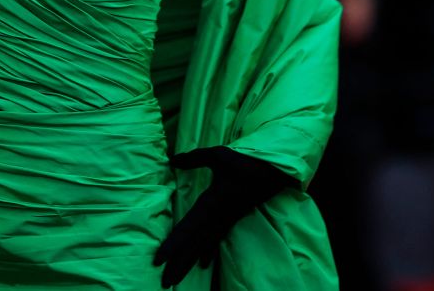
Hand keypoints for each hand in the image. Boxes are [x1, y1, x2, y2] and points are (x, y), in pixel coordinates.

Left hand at [154, 146, 295, 287]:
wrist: (274, 173)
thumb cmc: (245, 162)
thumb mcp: (218, 156)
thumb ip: (194, 158)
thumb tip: (173, 160)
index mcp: (211, 204)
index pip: (187, 228)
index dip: (173, 245)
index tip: (159, 259)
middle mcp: (217, 218)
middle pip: (194, 245)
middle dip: (178, 263)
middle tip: (164, 282)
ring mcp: (225, 221)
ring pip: (204, 246)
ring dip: (189, 262)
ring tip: (176, 279)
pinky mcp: (231, 220)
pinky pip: (217, 240)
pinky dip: (208, 252)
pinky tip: (203, 265)